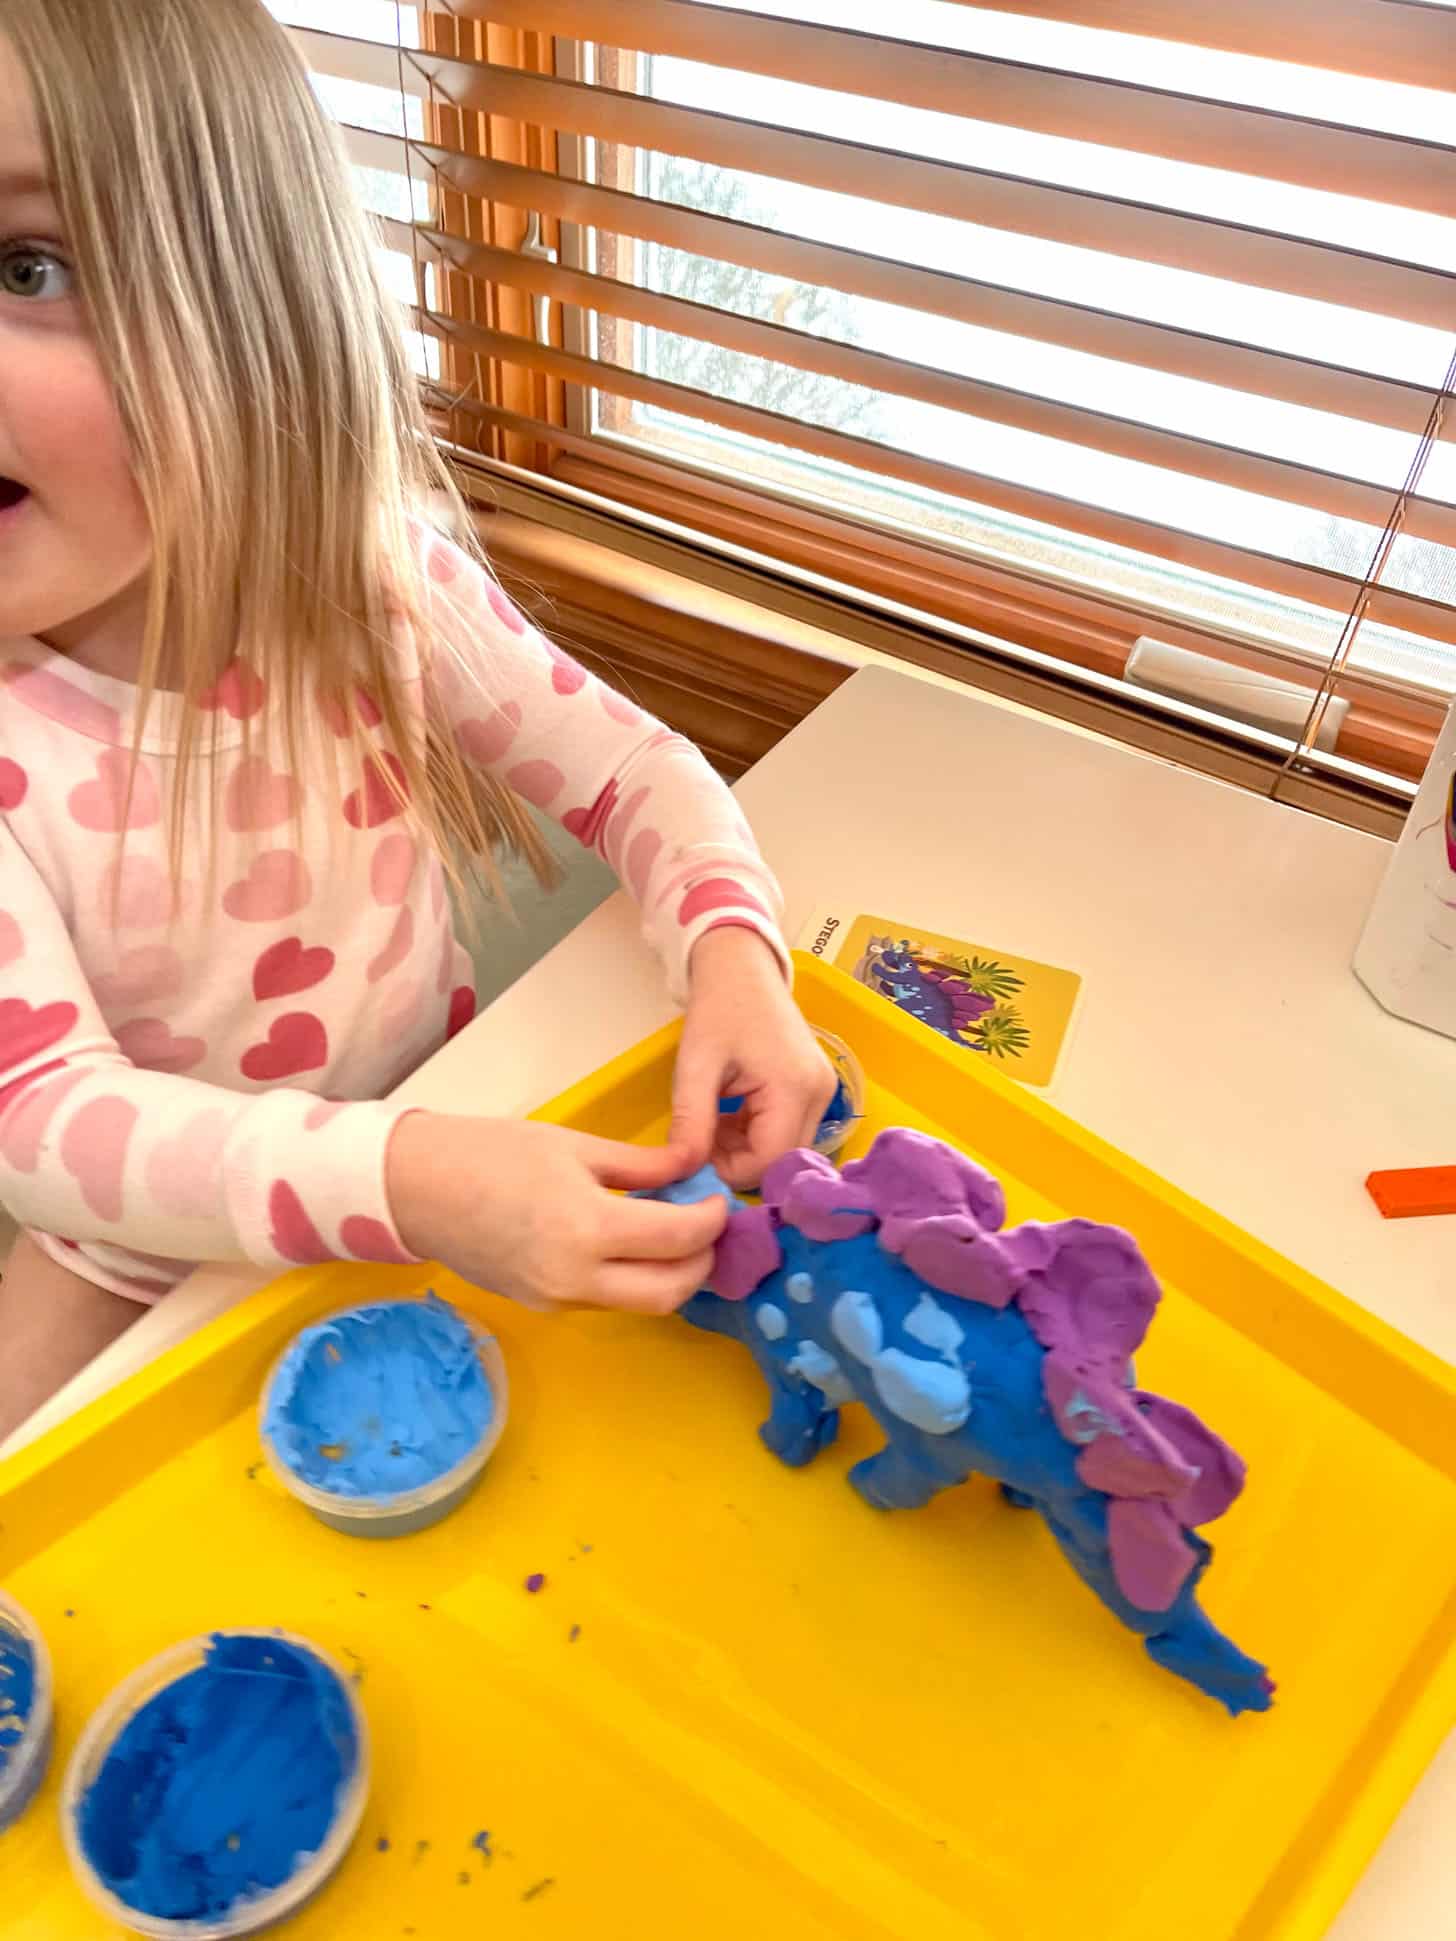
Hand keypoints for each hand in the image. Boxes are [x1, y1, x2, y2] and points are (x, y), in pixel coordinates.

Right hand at [386, 1113, 726, 1315]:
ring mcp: (558, 1299)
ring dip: (672, 1275)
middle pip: (671, 1292)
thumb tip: (694, 1166)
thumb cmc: (490, 1152)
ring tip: (676, 1236)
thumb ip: (641, 1165)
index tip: (719, 1200)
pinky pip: (606, 1300)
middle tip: (708, 1228)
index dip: (712, 1220)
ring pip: (641, 1304)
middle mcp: (576, 1277)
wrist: (414, 1188)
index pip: (678, 1239)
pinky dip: (633, 1279)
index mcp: (587, 1228)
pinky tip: (632, 1246)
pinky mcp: (543, 1308)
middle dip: (702, 1261)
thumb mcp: (573, 1145)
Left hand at [672, 925, 836, 1190]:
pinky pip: (788, 1132)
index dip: (728, 1170)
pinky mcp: (816, 1089)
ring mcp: (823, 1092)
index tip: (693, 1156)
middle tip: (701, 1140)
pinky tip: (731, 1114)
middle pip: (782, 1161)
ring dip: (746, 1149)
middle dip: (738, 1162)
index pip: (767, 1162)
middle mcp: (820, 1096)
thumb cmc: (718, 1009)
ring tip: (713, 1122)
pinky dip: (757, 1134)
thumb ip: (691, 1124)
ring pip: (785, 1150)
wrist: (741, 967)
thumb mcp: (696, 1067)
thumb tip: (682, 1172)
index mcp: (794, 1088)